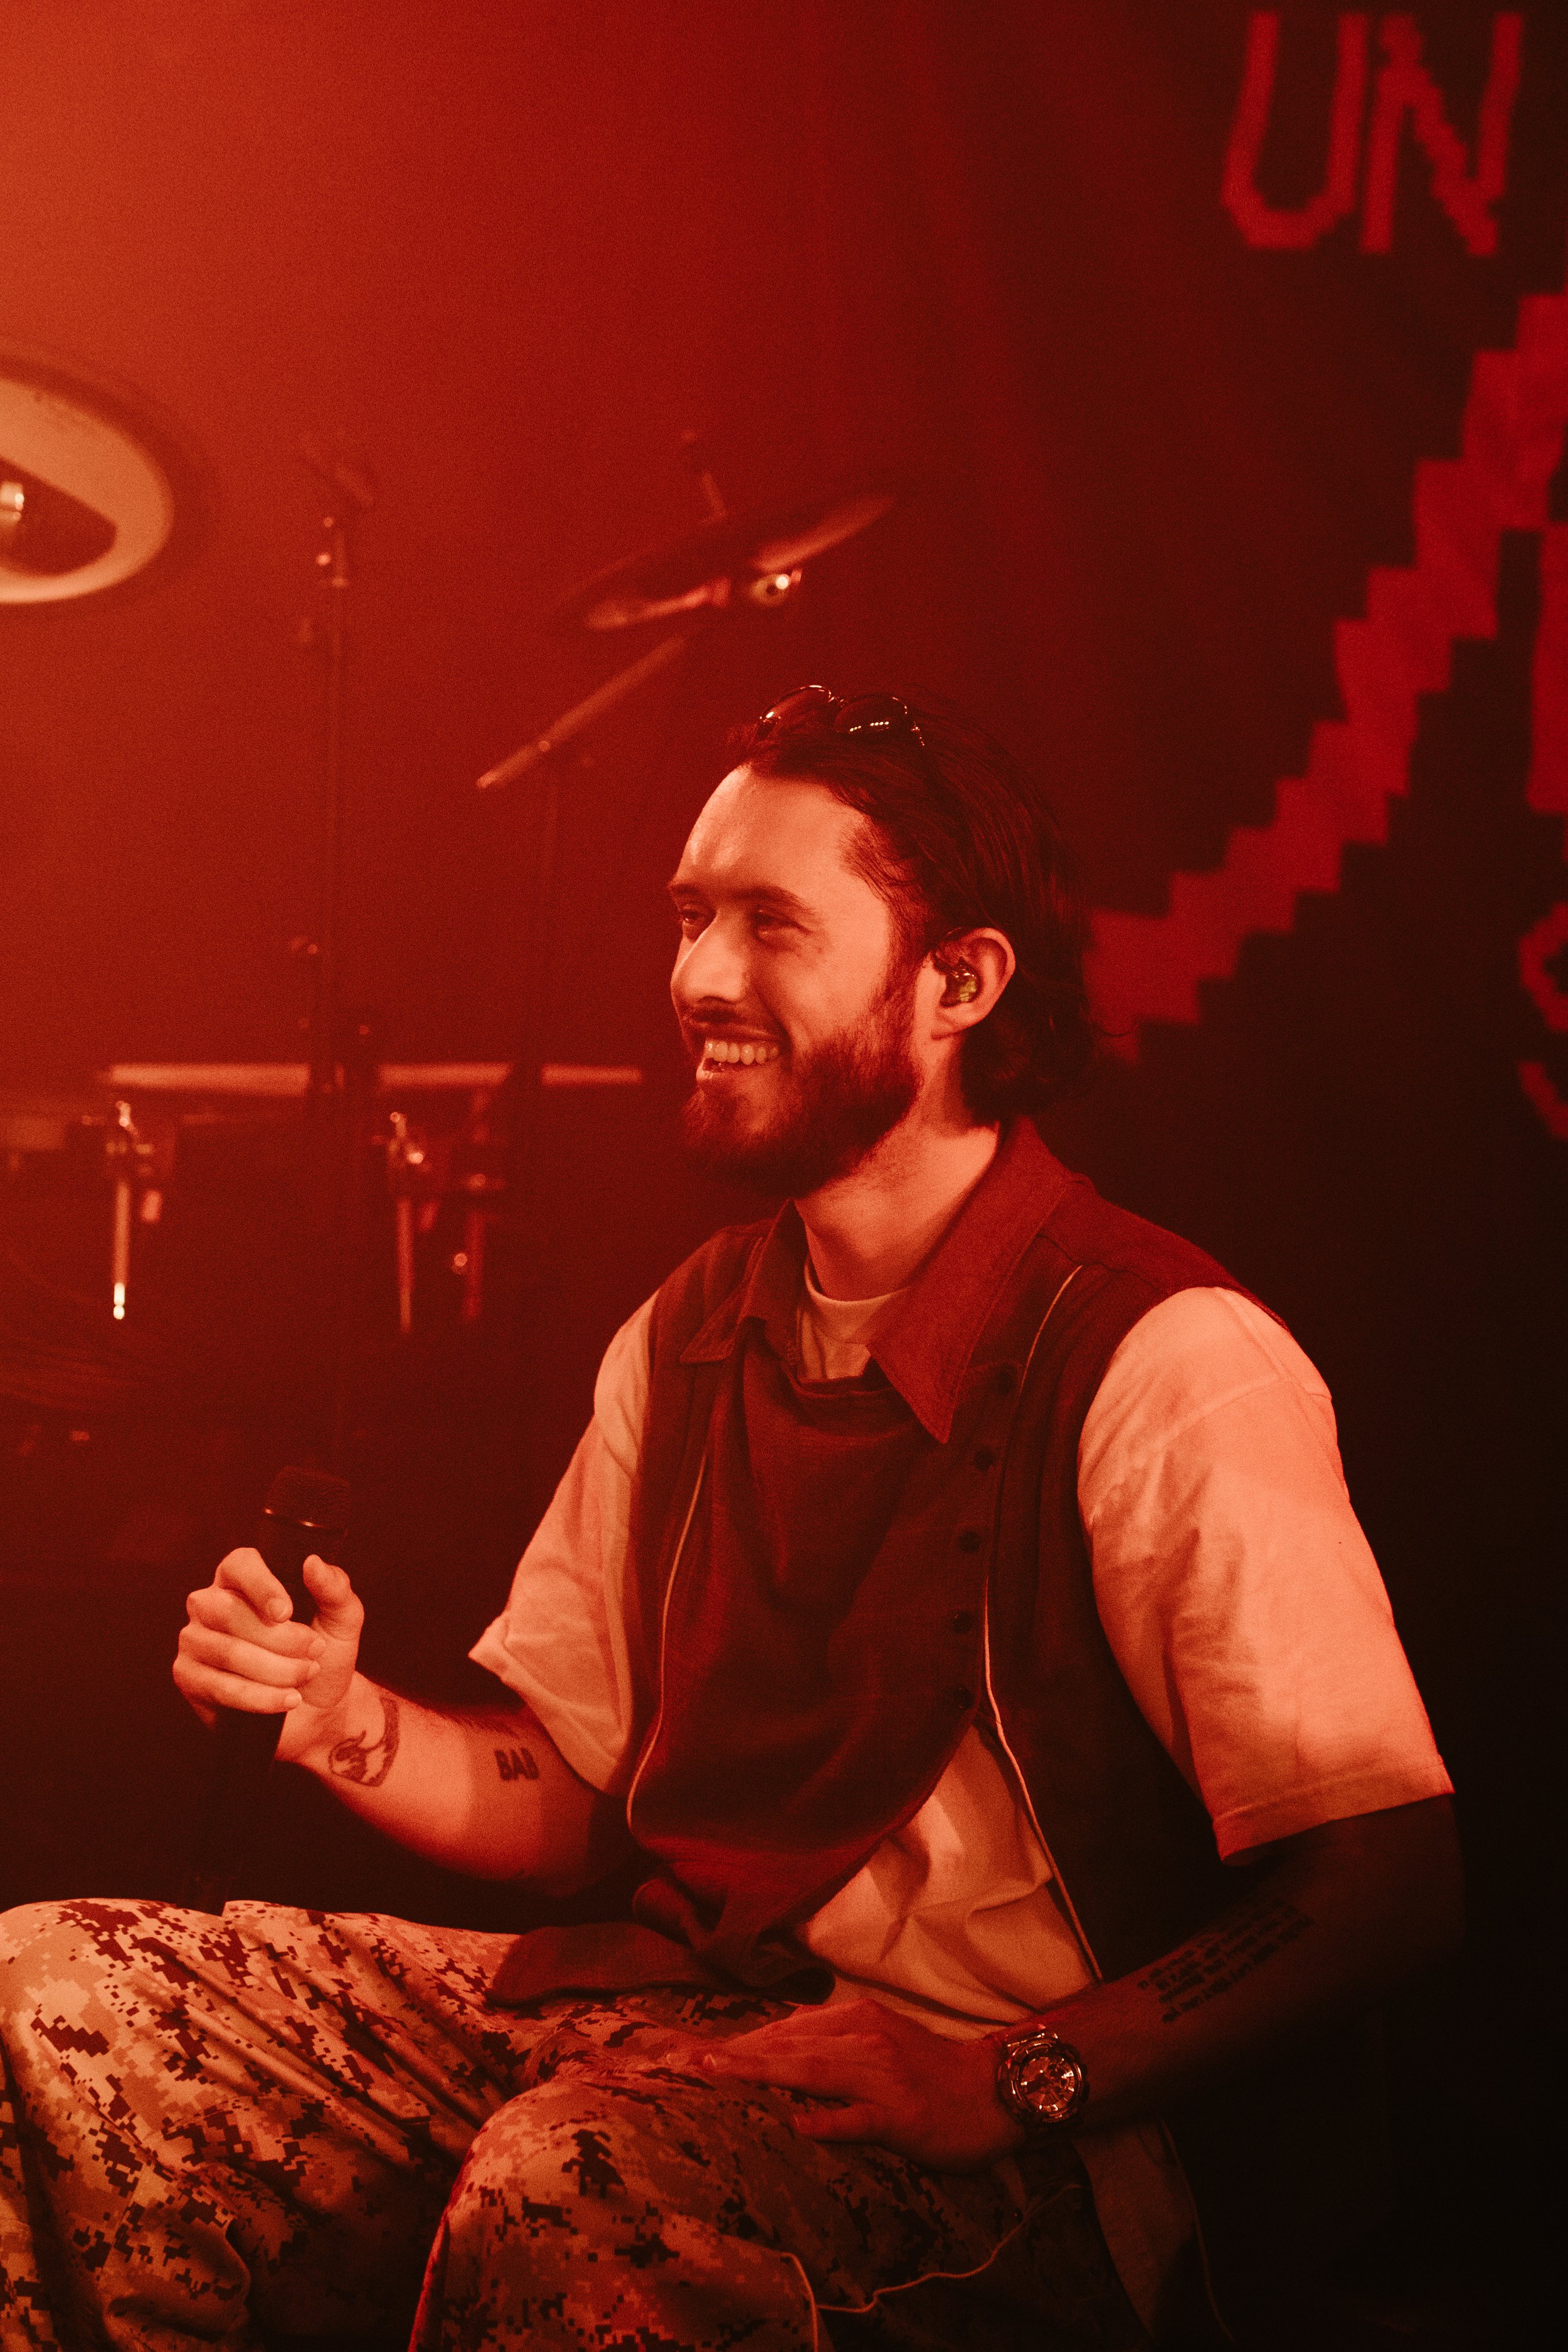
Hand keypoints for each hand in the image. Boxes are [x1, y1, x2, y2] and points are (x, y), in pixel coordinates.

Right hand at [173, 1549, 364, 1763]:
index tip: (287, 1612)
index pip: (238, 1565)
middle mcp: (210, 1604)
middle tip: (314, 1651)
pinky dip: (261, 1697)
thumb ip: (334, 1588)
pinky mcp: (189, 1678)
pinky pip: (221, 1687)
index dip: (260, 1586)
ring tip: (305, 1675)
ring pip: (228, 1652)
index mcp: (242, 1579)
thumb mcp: (341, 1619)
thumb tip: (313, 1562)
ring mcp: (195, 1641)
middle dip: (279, 1638)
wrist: (319, 1710)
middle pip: (228, 1611)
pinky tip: (288, 1699)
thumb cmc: (324, 1655)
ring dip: (276, 1669)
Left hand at [699, 1999, 1024, 2173]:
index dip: (743, 2040)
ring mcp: (881, 2076)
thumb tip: (781, 2043)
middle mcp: (864, 2038)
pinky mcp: (900, 2115)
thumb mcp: (879, 2042)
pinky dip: (828, 2120)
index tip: (698, 2052)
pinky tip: (799, 2125)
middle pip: (789, 2043)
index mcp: (857, 2019)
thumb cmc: (931, 2070)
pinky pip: (858, 2118)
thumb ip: (833, 2041)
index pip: (788, 2028)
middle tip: (689, 2063)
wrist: (993, 2089)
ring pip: (813, 2069)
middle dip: (738, 2053)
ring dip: (764, 2071)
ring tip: (721, 2075)